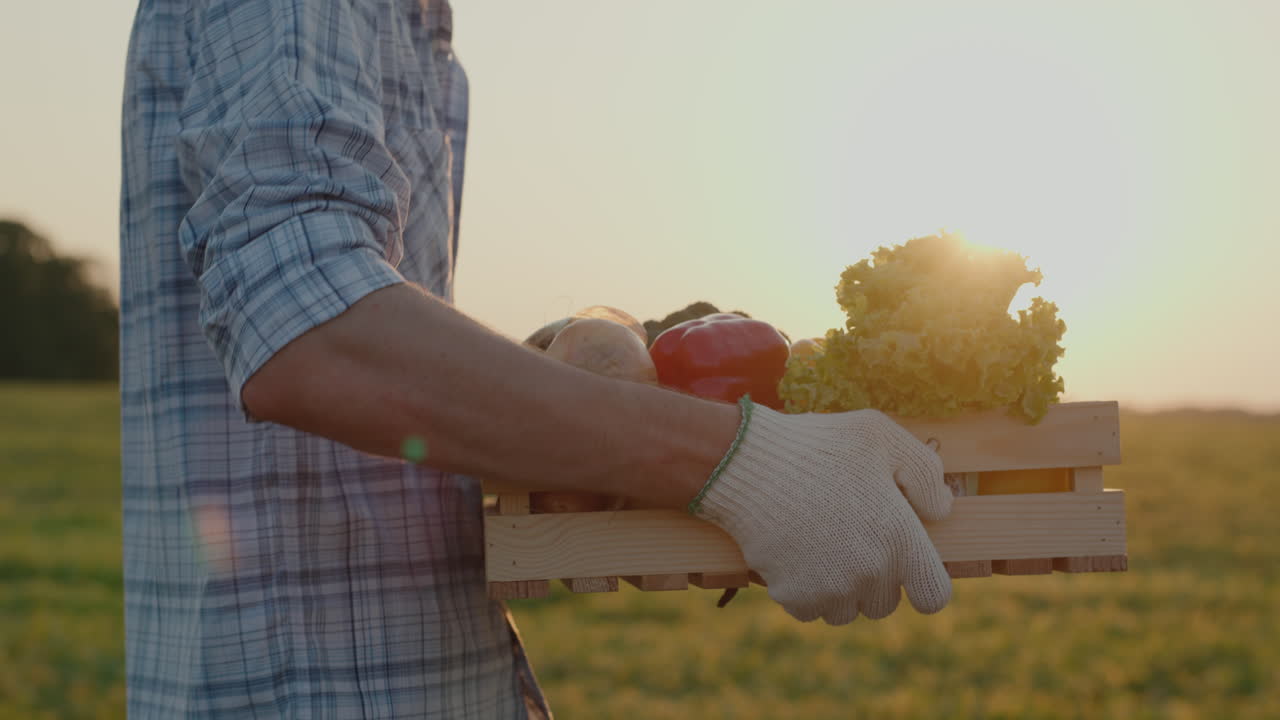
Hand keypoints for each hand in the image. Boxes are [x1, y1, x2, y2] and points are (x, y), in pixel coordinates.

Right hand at [693, 400, 951, 624]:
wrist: (746, 464)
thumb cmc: (818, 445)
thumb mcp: (881, 436)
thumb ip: (924, 472)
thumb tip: (942, 507)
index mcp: (900, 541)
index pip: (933, 596)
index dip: (922, 581)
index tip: (904, 561)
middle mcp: (870, 575)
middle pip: (885, 604)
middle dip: (875, 579)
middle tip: (852, 538)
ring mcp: (830, 590)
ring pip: (847, 611)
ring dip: (840, 589)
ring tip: (823, 546)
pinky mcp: (793, 596)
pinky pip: (810, 609)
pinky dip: (805, 591)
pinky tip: (797, 553)